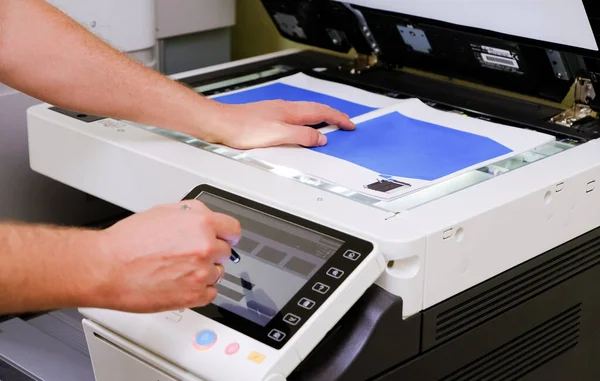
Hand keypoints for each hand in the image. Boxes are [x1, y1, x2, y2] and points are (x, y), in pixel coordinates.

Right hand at [92, 200, 240, 312]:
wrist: (107, 267)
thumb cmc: (128, 241)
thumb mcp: (164, 211)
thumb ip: (192, 214)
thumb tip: (205, 218)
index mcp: (201, 223)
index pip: (233, 230)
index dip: (226, 235)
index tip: (224, 239)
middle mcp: (205, 247)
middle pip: (225, 252)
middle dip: (210, 252)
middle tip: (188, 255)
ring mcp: (201, 273)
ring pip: (217, 273)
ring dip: (203, 272)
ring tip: (177, 269)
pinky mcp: (193, 296)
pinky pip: (210, 293)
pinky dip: (198, 290)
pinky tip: (180, 283)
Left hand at [202, 100, 355, 149]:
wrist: (220, 124)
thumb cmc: (242, 128)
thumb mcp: (278, 135)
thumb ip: (302, 135)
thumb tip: (320, 138)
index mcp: (290, 111)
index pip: (322, 112)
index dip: (338, 118)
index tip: (350, 124)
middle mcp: (284, 108)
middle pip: (315, 109)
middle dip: (333, 116)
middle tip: (345, 123)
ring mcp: (275, 112)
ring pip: (305, 112)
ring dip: (320, 117)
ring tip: (329, 125)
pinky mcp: (267, 118)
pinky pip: (295, 118)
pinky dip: (306, 121)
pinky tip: (301, 128)